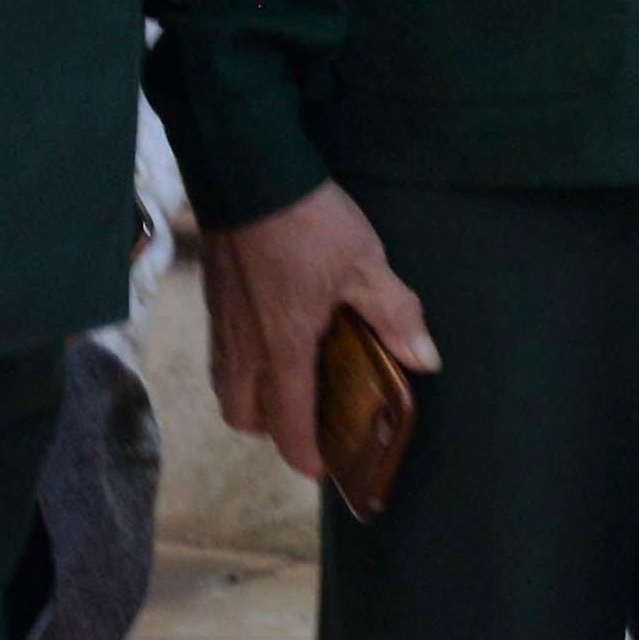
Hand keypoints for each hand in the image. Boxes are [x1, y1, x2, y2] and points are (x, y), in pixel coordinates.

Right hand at [199, 182, 438, 484]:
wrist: (247, 170)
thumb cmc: (307, 219)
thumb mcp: (365, 263)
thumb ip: (394, 314)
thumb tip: (425, 360)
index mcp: (283, 347)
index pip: (287, 423)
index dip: (305, 454)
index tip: (323, 469)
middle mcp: (243, 346)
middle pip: (244, 417)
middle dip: (274, 430)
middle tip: (311, 416)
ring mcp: (221, 323)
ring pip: (227, 387)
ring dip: (254, 399)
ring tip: (292, 381)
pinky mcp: (213, 298)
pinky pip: (221, 355)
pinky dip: (242, 366)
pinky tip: (271, 337)